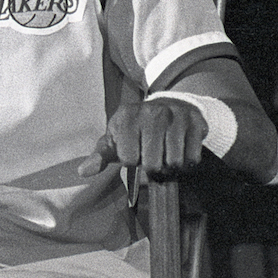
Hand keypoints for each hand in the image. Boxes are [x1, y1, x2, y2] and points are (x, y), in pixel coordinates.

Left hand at [77, 99, 208, 178]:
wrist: (170, 105)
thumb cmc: (137, 128)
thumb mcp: (115, 138)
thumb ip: (100, 156)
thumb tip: (82, 172)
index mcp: (126, 116)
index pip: (128, 158)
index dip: (131, 162)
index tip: (133, 154)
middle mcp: (151, 113)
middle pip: (152, 164)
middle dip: (152, 168)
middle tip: (152, 158)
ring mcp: (174, 116)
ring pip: (174, 163)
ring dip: (170, 167)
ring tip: (165, 155)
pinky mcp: (194, 123)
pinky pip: (192, 159)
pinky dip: (187, 163)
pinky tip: (180, 152)